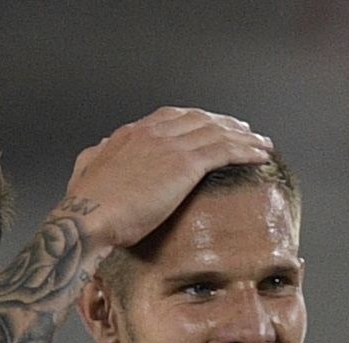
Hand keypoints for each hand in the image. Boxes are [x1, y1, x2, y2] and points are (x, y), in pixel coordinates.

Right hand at [60, 107, 272, 251]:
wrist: (87, 218)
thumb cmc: (85, 208)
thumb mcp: (86, 172)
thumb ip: (96, 157)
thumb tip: (100, 148)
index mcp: (131, 133)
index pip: (172, 117)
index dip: (197, 120)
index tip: (211, 127)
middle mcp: (153, 132)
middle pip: (200, 119)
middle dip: (226, 124)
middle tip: (245, 131)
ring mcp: (171, 145)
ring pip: (217, 132)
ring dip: (244, 137)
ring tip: (262, 144)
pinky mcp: (185, 164)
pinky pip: (225, 150)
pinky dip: (246, 150)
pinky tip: (261, 156)